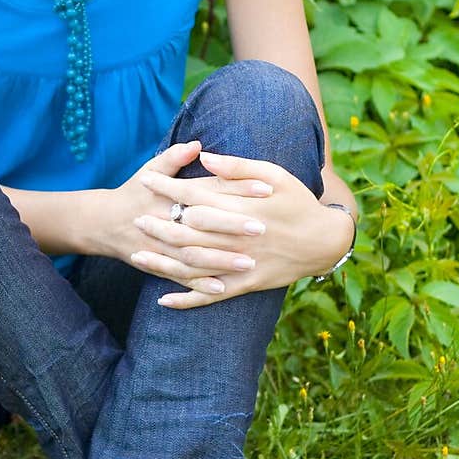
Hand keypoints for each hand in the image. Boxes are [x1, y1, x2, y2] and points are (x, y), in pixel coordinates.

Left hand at [110, 143, 354, 308]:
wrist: (324, 241)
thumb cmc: (299, 201)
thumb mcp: (275, 175)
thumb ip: (238, 167)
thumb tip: (206, 157)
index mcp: (241, 208)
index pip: (194, 196)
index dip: (168, 187)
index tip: (146, 179)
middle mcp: (236, 238)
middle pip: (188, 233)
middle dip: (159, 224)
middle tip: (135, 218)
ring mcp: (240, 264)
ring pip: (193, 267)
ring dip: (163, 262)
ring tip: (137, 256)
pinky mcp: (245, 284)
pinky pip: (211, 296)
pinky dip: (187, 300)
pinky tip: (163, 301)